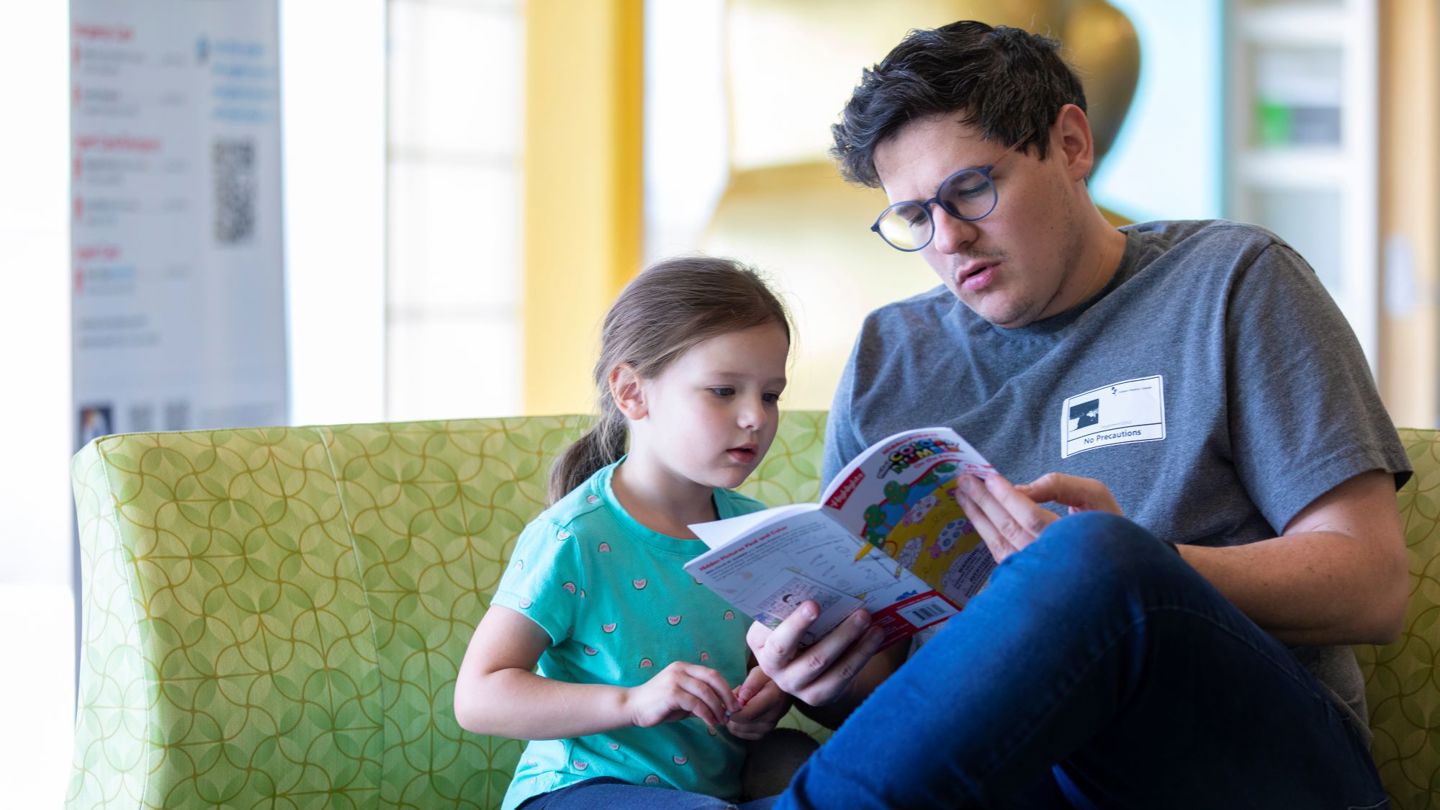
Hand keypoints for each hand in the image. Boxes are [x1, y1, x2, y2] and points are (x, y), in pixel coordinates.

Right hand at [623, 661, 738, 730]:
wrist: (633, 707)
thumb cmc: (659, 705)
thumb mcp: (684, 699)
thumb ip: (701, 698)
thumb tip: (726, 706)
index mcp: (684, 667)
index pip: (712, 674)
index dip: (727, 688)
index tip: (735, 703)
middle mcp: (680, 669)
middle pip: (712, 679)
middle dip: (726, 696)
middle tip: (734, 711)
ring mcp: (675, 680)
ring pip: (706, 692)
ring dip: (717, 708)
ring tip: (722, 720)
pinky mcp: (671, 693)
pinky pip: (696, 704)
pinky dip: (706, 714)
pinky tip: (710, 723)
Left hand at [726, 666, 792, 739]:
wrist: (783, 689)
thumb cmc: (769, 678)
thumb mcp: (761, 672)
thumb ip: (751, 684)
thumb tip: (741, 700)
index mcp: (773, 699)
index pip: (745, 714)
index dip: (731, 708)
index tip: (730, 697)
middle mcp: (772, 717)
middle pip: (738, 723)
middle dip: (730, 711)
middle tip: (734, 697)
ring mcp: (768, 727)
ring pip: (737, 729)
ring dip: (732, 717)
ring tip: (738, 704)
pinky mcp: (763, 732)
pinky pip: (741, 733)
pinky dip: (736, 723)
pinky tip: (740, 712)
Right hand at [746, 602, 884, 706]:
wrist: (793, 659)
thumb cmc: (787, 628)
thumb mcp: (779, 619)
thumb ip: (788, 608)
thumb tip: (817, 588)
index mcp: (764, 649)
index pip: (779, 642)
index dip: (796, 625)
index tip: (815, 604)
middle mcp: (778, 674)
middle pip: (814, 660)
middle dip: (841, 636)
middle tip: (861, 612)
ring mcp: (801, 689)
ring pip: (836, 671)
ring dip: (858, 645)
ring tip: (873, 624)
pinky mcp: (822, 695)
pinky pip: (846, 676)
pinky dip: (862, 654)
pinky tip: (875, 636)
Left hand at [953, 472, 1122, 562]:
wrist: (1119, 573)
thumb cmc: (1110, 530)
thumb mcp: (1096, 497)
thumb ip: (1061, 487)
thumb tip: (1022, 490)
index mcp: (1075, 542)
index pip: (1033, 518)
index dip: (1009, 497)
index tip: (989, 478)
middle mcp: (1053, 563)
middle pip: (1010, 529)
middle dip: (984, 501)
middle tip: (964, 480)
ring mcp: (1039, 576)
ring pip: (1001, 545)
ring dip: (979, 517)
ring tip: (963, 495)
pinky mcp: (1029, 581)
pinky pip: (1002, 556)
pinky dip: (987, 534)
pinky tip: (977, 518)